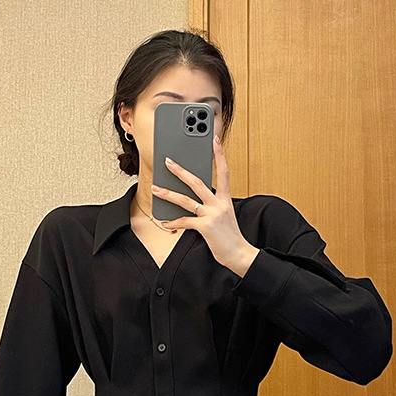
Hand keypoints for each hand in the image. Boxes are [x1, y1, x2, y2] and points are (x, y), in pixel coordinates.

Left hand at [152, 135, 259, 274]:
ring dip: (168, 194)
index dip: (219, 155)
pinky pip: (185, 221)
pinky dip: (173, 222)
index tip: (214, 141)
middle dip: (180, 171)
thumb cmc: (230, 236)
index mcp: (225, 199)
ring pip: (186, 200)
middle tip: (168, 161)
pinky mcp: (206, 226)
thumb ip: (212, 206)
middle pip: (197, 181)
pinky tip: (165, 222)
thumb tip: (193, 201)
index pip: (224, 172)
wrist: (239, 254)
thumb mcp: (224, 216)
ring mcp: (212, 214)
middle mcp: (219, 204)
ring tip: (155, 189)